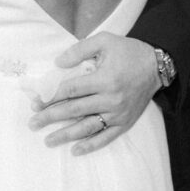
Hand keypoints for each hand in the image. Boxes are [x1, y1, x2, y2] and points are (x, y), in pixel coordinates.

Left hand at [29, 32, 159, 155]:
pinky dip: (90, 145)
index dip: (50, 96)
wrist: (156, 66)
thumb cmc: (128, 51)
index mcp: (104, 78)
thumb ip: (79, 50)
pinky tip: (75, 150)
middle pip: (74, 110)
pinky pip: (106, 137)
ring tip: (48, 140)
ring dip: (65, 135)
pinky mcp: (125, 122)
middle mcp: (110, 99)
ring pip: (87, 127)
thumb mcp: (104, 40)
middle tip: (33, 123)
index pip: (71, 90)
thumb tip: (58, 63)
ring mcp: (118, 114)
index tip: (35, 102)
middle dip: (51, 117)